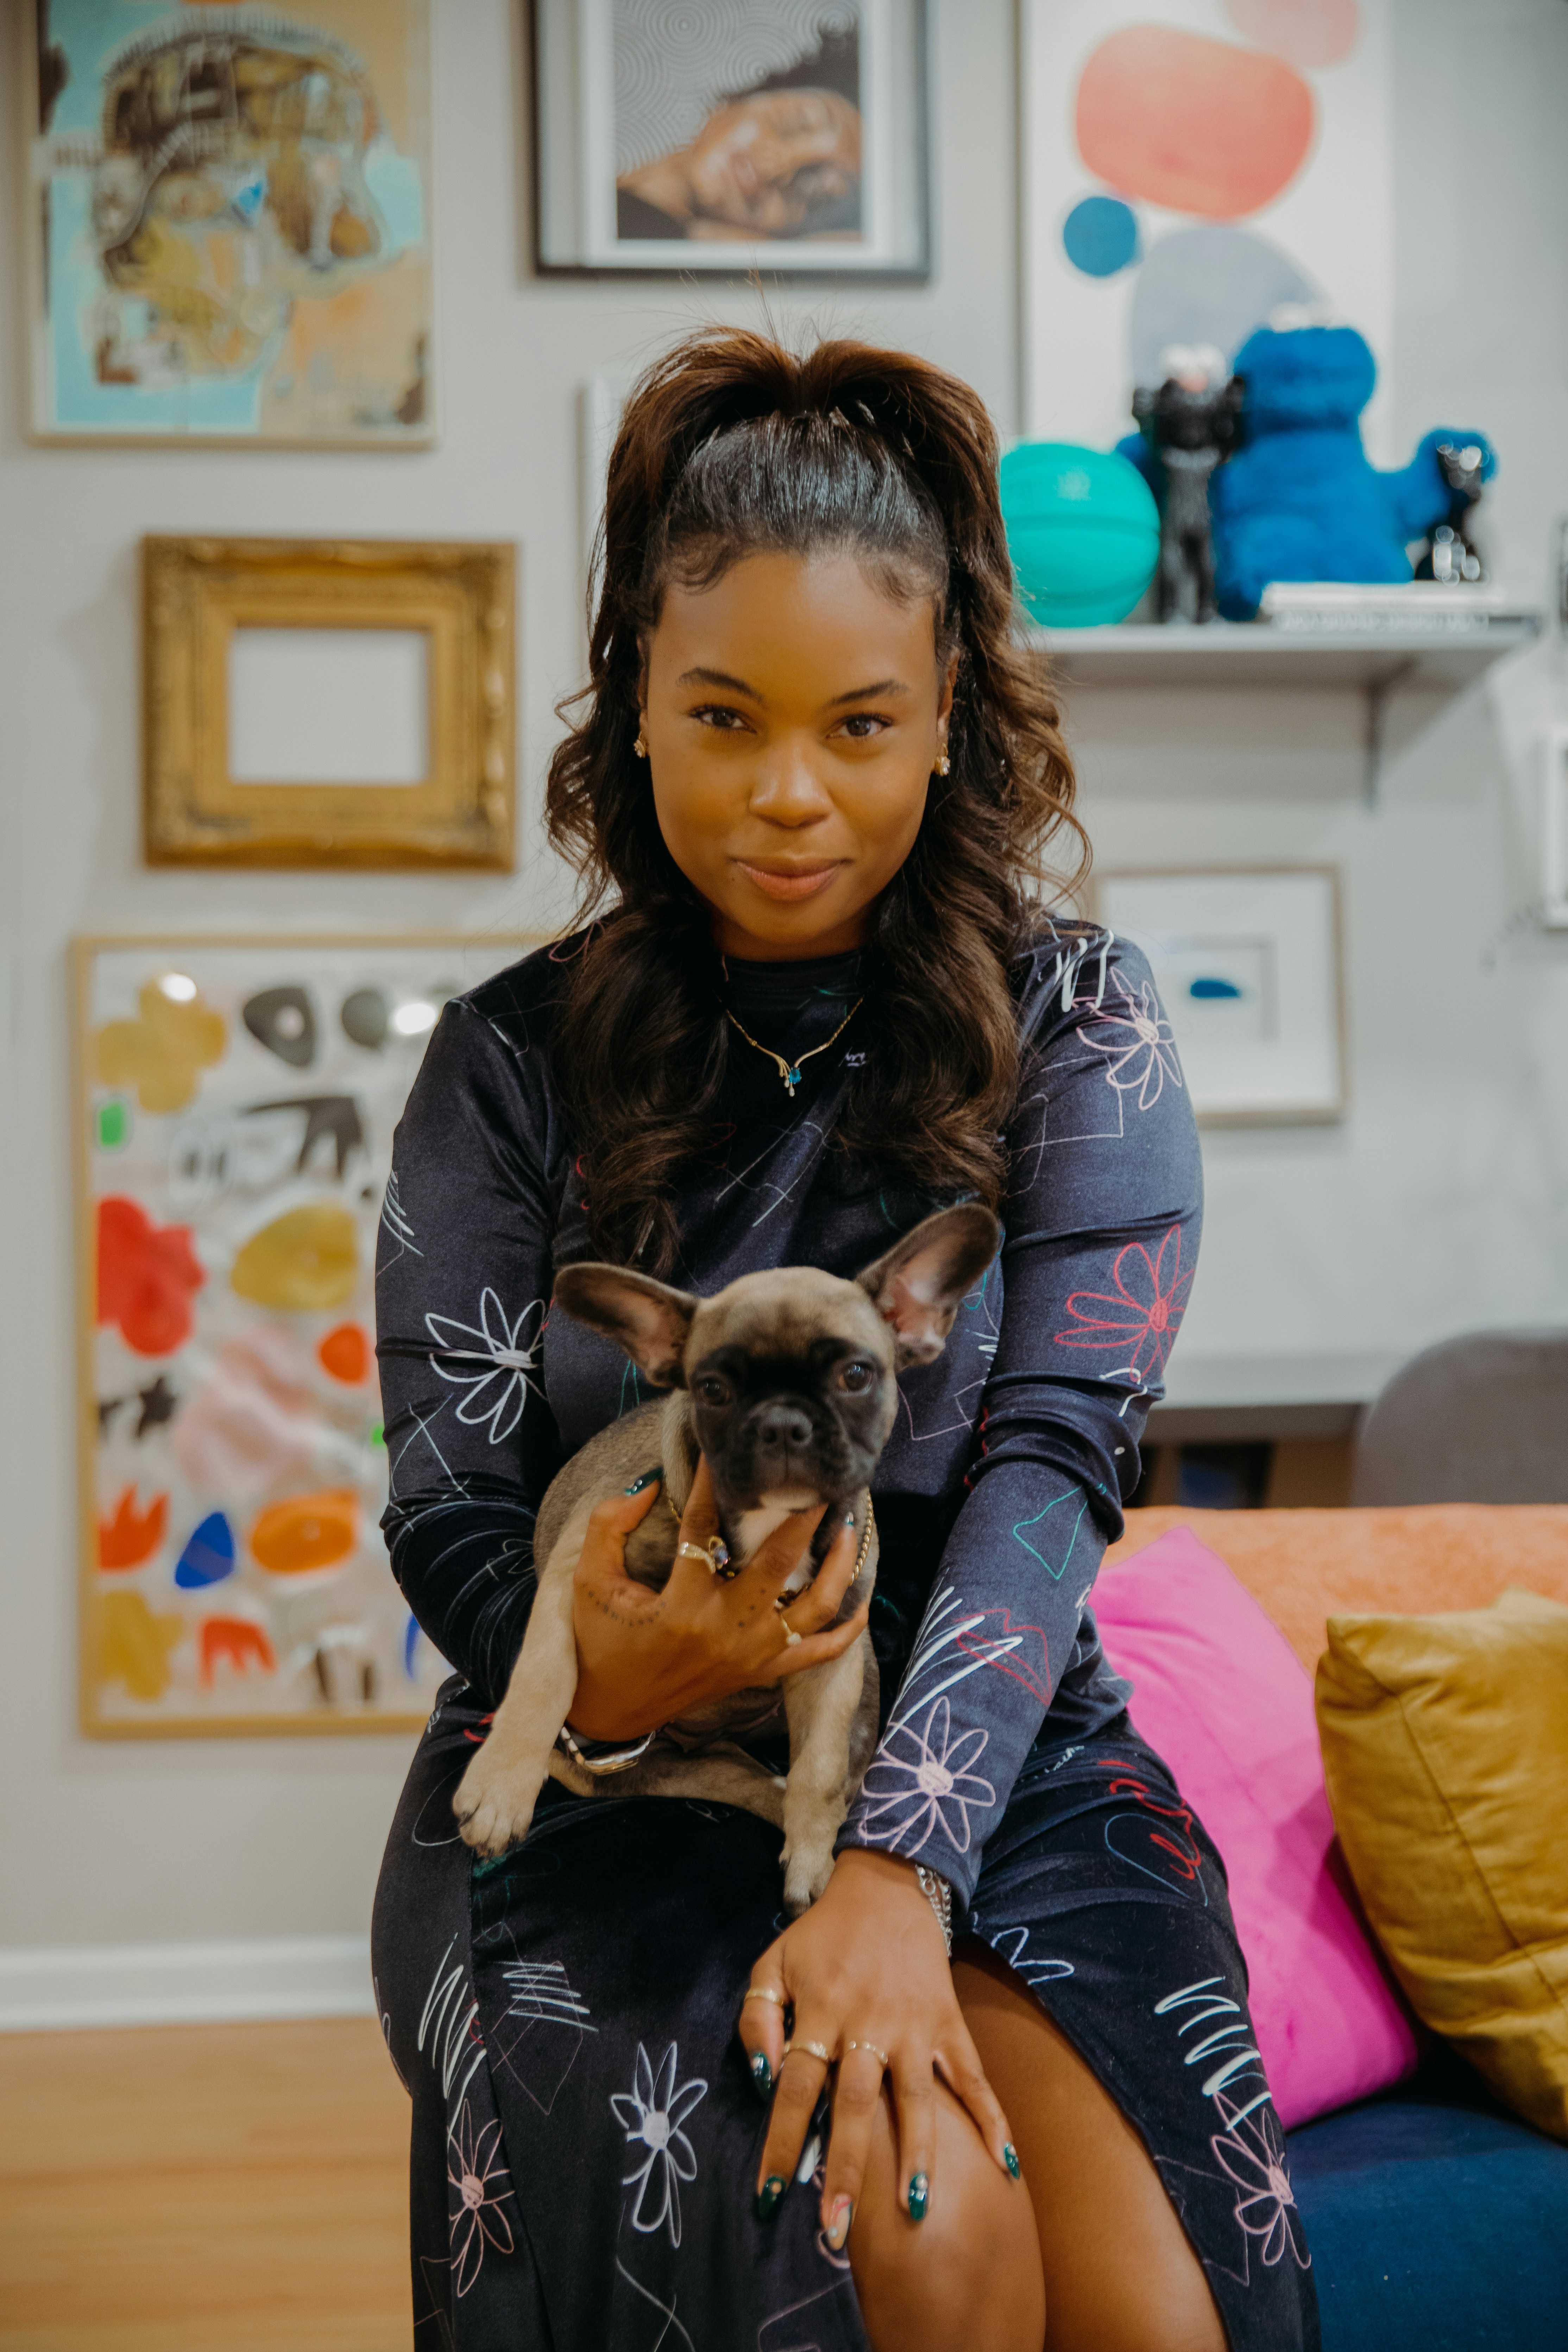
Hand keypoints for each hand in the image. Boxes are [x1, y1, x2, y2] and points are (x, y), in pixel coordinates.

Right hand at [566, 1460, 869, 1741]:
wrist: (611, 1711)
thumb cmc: (600, 1642)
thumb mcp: (588, 1583)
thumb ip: (608, 1528)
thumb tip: (646, 1487)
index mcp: (681, 1606)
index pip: (701, 1528)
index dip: (709, 1484)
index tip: (721, 1450)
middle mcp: (724, 1631)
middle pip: (777, 1563)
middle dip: (801, 1516)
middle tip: (818, 1478)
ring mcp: (749, 1656)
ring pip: (813, 1608)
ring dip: (838, 1567)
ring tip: (847, 1527)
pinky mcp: (760, 1674)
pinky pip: (818, 1654)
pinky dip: (846, 1632)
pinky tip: (861, 1602)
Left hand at [738, 1849, 1016, 2246]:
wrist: (886, 1886)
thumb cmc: (821, 1936)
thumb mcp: (772, 1964)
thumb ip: (756, 2020)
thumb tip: (760, 2081)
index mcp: (820, 2012)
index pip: (794, 2088)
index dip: (779, 2143)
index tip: (768, 2197)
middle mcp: (868, 2023)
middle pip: (855, 2104)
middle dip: (845, 2169)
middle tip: (835, 2230)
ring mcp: (915, 2026)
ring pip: (917, 2098)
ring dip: (917, 2156)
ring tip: (916, 2211)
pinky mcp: (949, 2023)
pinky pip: (973, 2077)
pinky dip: (992, 2120)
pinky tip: (1005, 2165)